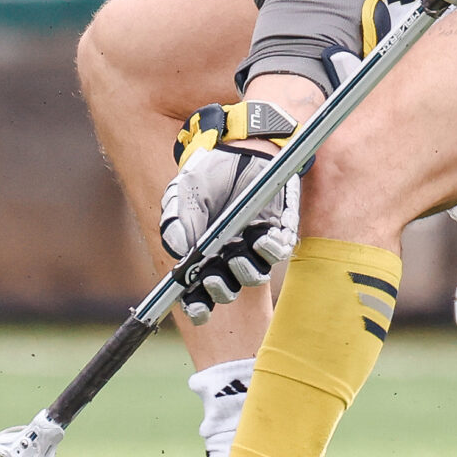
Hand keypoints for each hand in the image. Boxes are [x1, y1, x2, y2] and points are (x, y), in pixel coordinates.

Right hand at [157, 101, 299, 323]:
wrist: (240, 148)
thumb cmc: (208, 175)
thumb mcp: (185, 193)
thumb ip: (178, 221)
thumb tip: (178, 251)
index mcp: (200, 255)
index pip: (196, 292)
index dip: (196, 307)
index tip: (196, 308)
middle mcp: (227, 256)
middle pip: (226, 291)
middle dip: (220, 290)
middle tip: (214, 277)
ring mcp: (253, 246)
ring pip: (253, 275)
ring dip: (245, 271)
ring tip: (238, 252)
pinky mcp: (277, 231)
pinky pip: (277, 252)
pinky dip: (270, 250)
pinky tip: (262, 237)